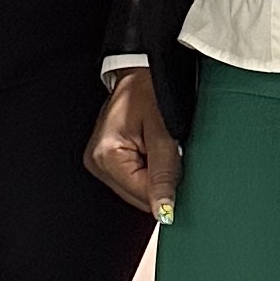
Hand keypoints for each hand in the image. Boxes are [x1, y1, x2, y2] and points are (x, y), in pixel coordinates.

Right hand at [85, 70, 182, 221]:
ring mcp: (100, 161)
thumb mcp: (164, 132)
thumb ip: (164, 174)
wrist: (142, 69)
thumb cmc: (152, 90)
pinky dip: (149, 170)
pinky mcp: (107, 158)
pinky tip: (154, 152)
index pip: (141, 195)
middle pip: (137, 195)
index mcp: (106, 154)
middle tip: (173, 153)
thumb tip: (164, 211)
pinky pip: (133, 177)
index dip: (167, 191)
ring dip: (155, 176)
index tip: (182, 174)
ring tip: (162, 148)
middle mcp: (97, 161)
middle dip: (160, 182)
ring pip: (136, 189)